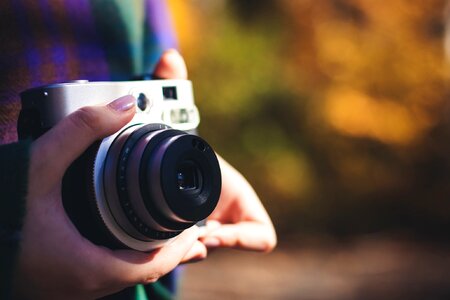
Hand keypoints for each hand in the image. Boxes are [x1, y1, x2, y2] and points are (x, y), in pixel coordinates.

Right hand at [12, 50, 204, 298]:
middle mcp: (84, 286)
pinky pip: (104, 273)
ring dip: (148, 254)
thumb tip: (125, 105)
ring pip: (124, 274)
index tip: (193, 224)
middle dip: (169, 249)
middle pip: (143, 272)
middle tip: (184, 223)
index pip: (154, 266)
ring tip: (164, 229)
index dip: (179, 246)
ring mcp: (72, 288)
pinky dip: (123, 256)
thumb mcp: (37, 165)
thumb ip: (80, 131)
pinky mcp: (60, 281)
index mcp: (89, 268)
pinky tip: (122, 237)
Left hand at [154, 50, 276, 252]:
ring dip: (192, 253)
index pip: (260, 234)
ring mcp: (206, 233)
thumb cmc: (180, 148)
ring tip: (173, 242)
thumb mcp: (178, 123)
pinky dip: (183, 256)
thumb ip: (174, 89)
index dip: (243, 238)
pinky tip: (166, 245)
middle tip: (187, 238)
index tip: (212, 231)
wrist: (163, 168)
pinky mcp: (186, 242)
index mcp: (236, 199)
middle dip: (211, 246)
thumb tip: (170, 56)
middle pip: (230, 249)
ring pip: (206, 256)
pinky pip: (189, 258)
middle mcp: (225, 220)